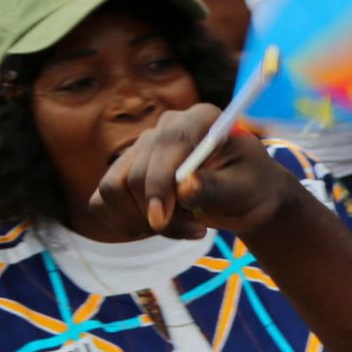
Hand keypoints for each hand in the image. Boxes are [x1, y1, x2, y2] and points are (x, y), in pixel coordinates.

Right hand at [90, 104, 297, 239]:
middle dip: (160, 215)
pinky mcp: (124, 173)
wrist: (243, 197)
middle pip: (136, 174)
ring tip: (181, 227)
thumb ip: (216, 188)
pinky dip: (123, 223)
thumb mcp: (244, 190)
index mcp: (200, 120)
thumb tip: (185, 187)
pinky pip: (101, 201)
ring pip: (113, 189)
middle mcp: (164, 129)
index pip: (167, 144)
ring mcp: (140, 149)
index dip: (159, 183)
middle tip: (197, 231)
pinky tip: (154, 227)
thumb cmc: (250, 188)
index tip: (161, 220)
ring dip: (141, 221)